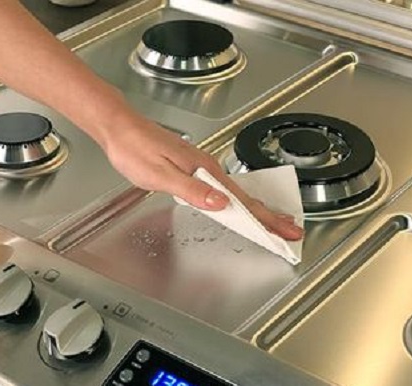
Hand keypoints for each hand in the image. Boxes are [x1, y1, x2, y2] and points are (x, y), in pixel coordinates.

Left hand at [100, 112, 303, 240]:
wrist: (121, 128)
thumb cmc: (134, 149)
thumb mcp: (160, 174)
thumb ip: (191, 190)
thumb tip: (220, 203)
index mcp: (204, 171)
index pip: (241, 200)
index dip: (265, 218)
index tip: (283, 231)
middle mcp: (208, 168)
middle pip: (246, 197)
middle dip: (270, 216)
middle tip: (290, 231)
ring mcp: (203, 168)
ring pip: (237, 193)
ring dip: (258, 210)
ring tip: (275, 223)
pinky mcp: (195, 169)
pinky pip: (225, 189)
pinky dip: (239, 201)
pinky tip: (241, 207)